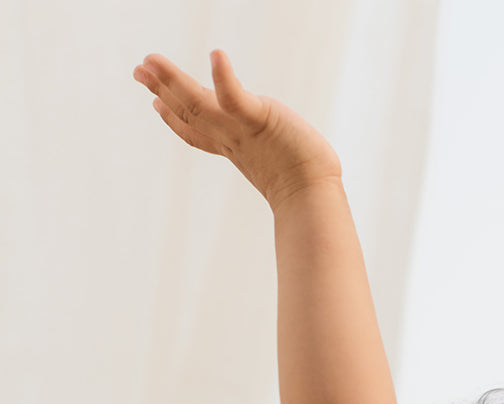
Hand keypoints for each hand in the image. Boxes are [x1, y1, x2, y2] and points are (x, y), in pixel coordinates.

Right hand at [133, 51, 341, 211]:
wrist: (313, 196)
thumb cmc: (308, 185)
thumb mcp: (279, 165)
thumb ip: (270, 154)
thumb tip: (282, 164)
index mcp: (235, 149)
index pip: (199, 133)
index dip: (174, 120)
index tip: (156, 105)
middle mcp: (231, 139)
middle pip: (190, 114)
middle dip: (162, 92)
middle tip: (138, 70)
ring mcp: (241, 130)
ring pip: (199, 103)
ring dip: (172, 80)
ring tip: (150, 61)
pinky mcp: (259, 119)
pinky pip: (235, 97)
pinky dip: (224, 77)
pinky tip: (216, 55)